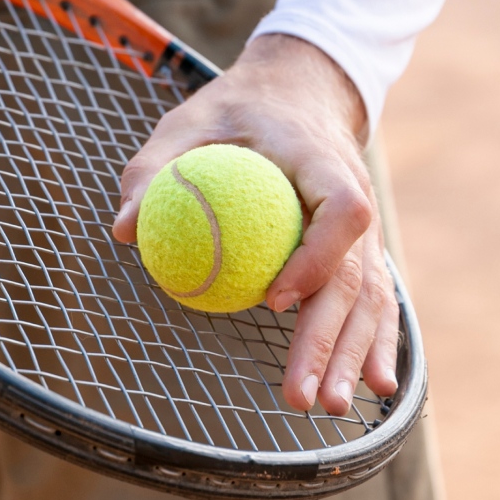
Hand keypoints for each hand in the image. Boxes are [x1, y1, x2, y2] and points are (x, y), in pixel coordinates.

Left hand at [112, 33, 399, 414]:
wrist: (298, 92)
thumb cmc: (236, 110)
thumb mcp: (188, 120)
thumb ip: (154, 167)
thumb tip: (123, 228)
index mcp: (321, 158)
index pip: (340, 210)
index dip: (316, 256)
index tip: (275, 297)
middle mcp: (356, 194)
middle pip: (355, 275)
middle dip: (330, 339)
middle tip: (300, 395)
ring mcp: (366, 228)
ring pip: (369, 297)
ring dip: (352, 355)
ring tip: (330, 407)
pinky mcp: (363, 250)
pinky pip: (373, 299)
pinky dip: (376, 342)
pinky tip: (376, 389)